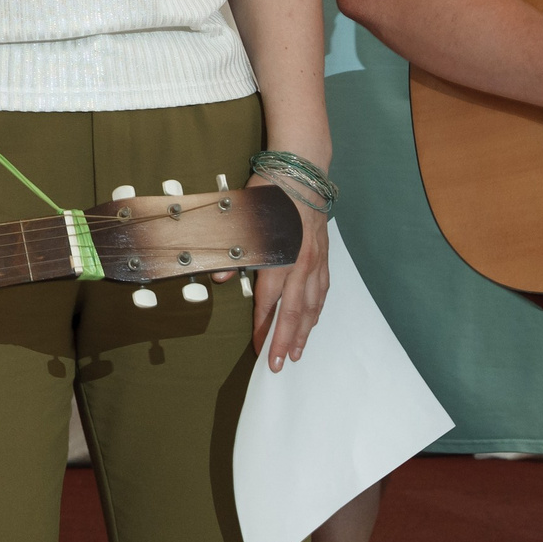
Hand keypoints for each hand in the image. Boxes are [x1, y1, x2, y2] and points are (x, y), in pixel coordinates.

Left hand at [249, 178, 329, 370]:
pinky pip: (322, 292)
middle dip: (286, 341)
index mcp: (279, 258)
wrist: (300, 175)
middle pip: (294, 312)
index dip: (264, 328)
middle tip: (280, 365)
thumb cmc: (268, 196)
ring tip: (297, 352)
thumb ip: (231, 252)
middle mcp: (301, 265)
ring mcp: (315, 262)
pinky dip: (317, 311)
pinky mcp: (323, 257)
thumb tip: (219, 278)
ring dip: (304, 332)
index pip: (269, 302)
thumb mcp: (241, 220)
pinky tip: (313, 321)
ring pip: (312, 306)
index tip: (260, 349)